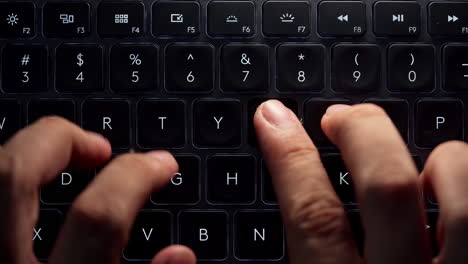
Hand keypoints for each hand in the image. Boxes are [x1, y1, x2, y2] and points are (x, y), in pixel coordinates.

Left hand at [0, 117, 195, 263]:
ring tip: (59, 154)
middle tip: (97, 146)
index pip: (99, 216)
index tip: (160, 165)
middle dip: (59, 140)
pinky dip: (7, 179)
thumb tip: (179, 255)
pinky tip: (29, 190)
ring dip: (26, 153)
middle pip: (14, 174)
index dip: (135, 177)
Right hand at [254, 100, 466, 263]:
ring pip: (462, 197)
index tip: (274, 119)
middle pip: (387, 187)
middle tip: (341, 116)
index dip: (291, 158)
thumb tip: (234, 225)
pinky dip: (466, 187)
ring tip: (422, 166)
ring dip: (443, 161)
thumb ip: (296, 255)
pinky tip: (453, 197)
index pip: (313, 216)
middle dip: (361, 131)